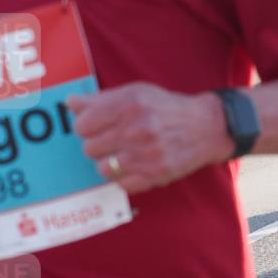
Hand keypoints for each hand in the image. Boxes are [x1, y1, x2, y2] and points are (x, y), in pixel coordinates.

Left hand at [67, 83, 232, 194]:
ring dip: (109, 163)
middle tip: (114, 140)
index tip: (97, 126)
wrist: (207, 127)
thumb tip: (70, 103)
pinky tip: (134, 166)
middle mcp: (137, 129)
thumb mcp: (136, 93)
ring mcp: (146, 154)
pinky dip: (124, 177)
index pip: (82, 125)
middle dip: (98, 144)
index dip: (87, 126)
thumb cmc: (167, 108)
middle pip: (89, 148)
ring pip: (102, 168)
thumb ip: (101, 99)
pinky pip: (121, 184)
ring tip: (123, 154)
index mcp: (129, 105)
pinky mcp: (155, 174)